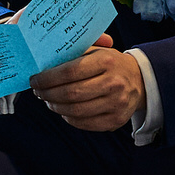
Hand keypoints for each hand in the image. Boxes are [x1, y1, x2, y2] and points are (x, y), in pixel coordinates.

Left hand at [29, 33, 144, 131]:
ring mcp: (116, 104)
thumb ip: (74, 53)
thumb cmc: (110, 64)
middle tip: (38, 91)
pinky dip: (68, 118)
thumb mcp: (97, 51)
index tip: (34, 79)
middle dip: (48, 94)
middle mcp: (113, 83)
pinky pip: (84, 123)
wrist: (140, 81)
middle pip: (70, 94)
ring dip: (55, 107)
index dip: (47, 78)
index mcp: (106, 61)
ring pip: (75, 111)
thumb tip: (43, 62)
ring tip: (48, 100)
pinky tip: (63, 110)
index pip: (69, 72)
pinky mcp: (115, 120)